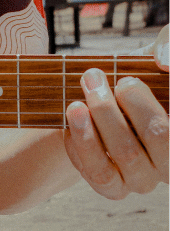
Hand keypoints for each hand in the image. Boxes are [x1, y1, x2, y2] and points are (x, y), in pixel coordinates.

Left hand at [64, 25, 168, 198]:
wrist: (96, 102)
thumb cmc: (133, 78)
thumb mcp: (151, 55)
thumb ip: (167, 45)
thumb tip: (164, 60)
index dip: (150, 102)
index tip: (126, 80)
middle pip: (158, 135)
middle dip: (125, 101)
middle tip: (93, 77)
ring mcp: (144, 178)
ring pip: (127, 155)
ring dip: (99, 121)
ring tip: (77, 100)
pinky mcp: (113, 188)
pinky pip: (99, 172)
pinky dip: (83, 144)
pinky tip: (73, 120)